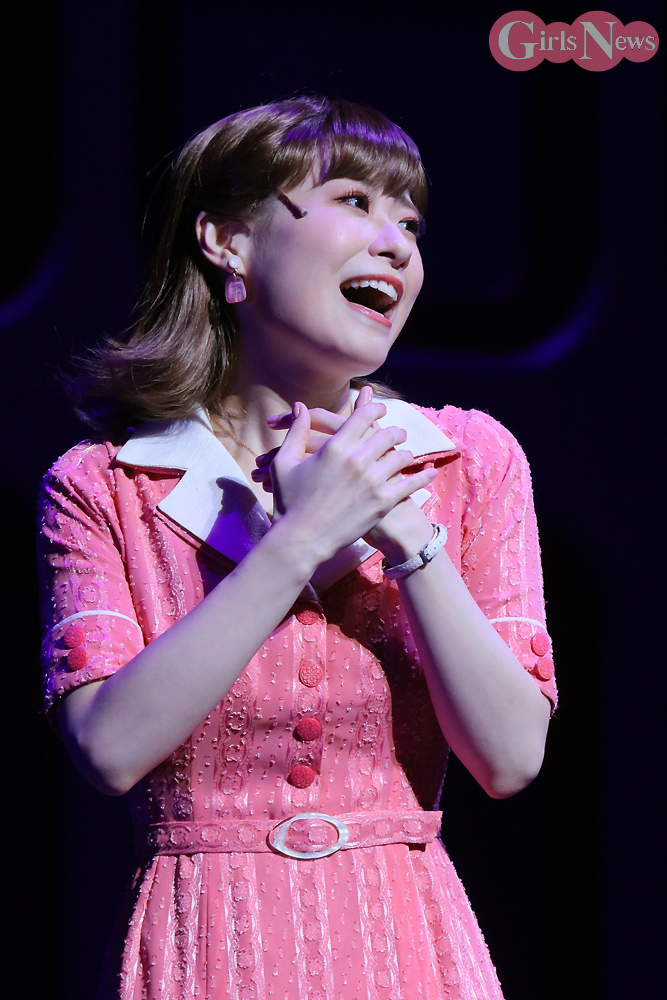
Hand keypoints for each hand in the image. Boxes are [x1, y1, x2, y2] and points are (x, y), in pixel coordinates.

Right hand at [260, 399, 436, 564]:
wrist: (301, 540)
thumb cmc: (289, 502)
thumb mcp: (285, 463)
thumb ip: (296, 432)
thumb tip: (300, 406)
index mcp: (336, 447)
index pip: (364, 416)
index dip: (374, 408)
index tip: (379, 409)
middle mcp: (358, 460)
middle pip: (388, 434)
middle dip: (395, 431)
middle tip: (398, 434)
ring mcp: (374, 481)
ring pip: (401, 456)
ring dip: (405, 453)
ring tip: (406, 455)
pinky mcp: (383, 502)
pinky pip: (411, 484)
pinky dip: (423, 476)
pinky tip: (430, 472)